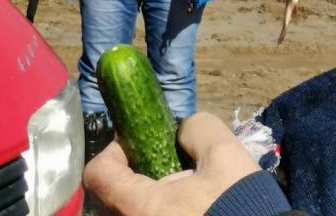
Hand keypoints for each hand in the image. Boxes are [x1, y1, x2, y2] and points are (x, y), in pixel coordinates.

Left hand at [83, 112, 259, 215]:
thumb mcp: (223, 152)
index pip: (97, 173)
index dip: (114, 150)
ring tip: (176, 193)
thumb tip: (182, 133)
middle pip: (107, 199)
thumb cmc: (237, 202)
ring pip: (124, 215)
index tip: (138, 144)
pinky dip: (155, 213)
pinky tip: (184, 210)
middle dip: (128, 176)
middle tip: (159, 166)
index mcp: (140, 208)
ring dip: (140, 199)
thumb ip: (195, 128)